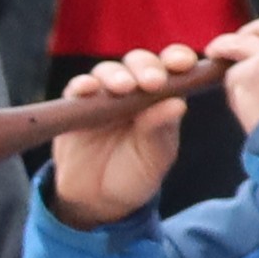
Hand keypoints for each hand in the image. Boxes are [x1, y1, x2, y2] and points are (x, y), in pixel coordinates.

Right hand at [41, 46, 200, 226]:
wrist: (97, 198)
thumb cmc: (135, 175)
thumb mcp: (154, 158)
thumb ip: (161, 130)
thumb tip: (177, 103)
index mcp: (160, 98)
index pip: (171, 69)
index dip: (177, 59)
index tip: (183, 64)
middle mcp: (132, 90)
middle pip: (138, 62)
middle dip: (146, 66)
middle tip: (152, 82)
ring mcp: (102, 96)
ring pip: (108, 71)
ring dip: (115, 75)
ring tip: (122, 88)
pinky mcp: (75, 106)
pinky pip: (77, 88)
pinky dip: (82, 85)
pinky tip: (88, 89)